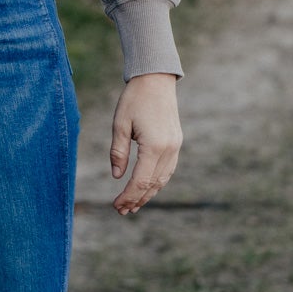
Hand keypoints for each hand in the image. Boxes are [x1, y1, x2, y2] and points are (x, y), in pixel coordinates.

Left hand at [109, 73, 181, 215]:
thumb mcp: (120, 124)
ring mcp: (175, 146)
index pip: (140, 181)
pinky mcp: (176, 142)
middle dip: (137, 199)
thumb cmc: (134, 99)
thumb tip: (117, 176)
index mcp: (154, 146)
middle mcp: (168, 150)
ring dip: (148, 194)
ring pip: (163, 179)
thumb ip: (119, 152)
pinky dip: (157, 182)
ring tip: (133, 205)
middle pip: (152, 184)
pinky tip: (147, 187)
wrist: (156, 80)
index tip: (116, 206)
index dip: (127, 196)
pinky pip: (168, 169)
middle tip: (122, 211)